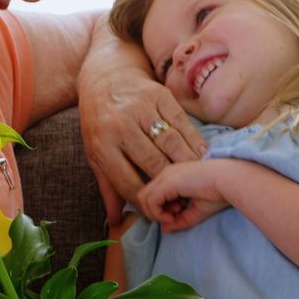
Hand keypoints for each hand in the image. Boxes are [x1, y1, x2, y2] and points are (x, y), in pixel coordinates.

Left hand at [79, 58, 205, 223]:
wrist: (106, 77)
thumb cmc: (100, 122)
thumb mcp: (95, 153)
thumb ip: (107, 186)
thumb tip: (116, 221)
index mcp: (102, 145)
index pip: (128, 182)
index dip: (146, 202)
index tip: (160, 212)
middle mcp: (120, 126)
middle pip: (153, 164)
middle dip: (172, 186)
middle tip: (185, 200)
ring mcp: (140, 109)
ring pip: (170, 144)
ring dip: (188, 165)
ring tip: (199, 180)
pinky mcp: (159, 95)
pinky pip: (181, 122)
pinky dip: (194, 140)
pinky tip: (202, 154)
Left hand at [137, 160, 231, 231]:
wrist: (230, 180)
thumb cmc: (218, 192)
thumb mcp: (196, 210)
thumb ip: (179, 219)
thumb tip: (164, 229)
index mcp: (172, 177)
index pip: (153, 194)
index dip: (159, 210)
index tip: (176, 215)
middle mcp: (165, 174)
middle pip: (144, 196)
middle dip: (153, 212)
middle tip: (172, 217)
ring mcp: (165, 176)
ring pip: (143, 198)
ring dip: (155, 213)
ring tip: (173, 217)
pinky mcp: (167, 182)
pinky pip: (151, 201)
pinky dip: (158, 213)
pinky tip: (173, 216)